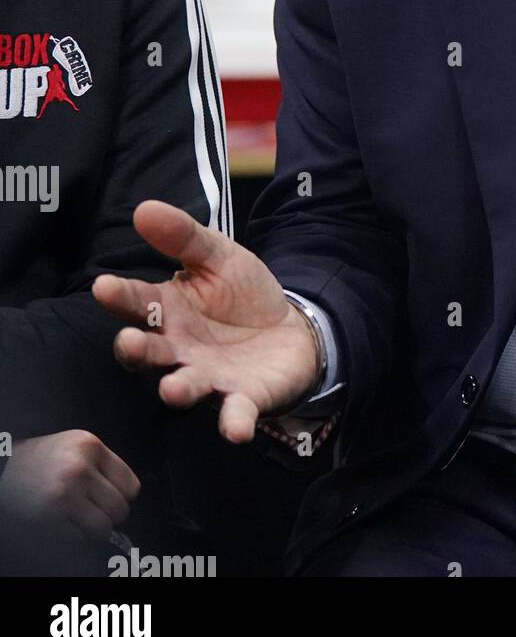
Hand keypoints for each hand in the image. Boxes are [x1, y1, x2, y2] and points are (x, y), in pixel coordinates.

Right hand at [0, 431, 138, 539]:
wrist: (2, 469)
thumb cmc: (39, 459)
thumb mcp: (76, 447)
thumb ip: (102, 465)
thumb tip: (127, 495)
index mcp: (91, 446)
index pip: (131, 486)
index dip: (122, 497)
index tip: (111, 498)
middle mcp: (80, 468)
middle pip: (120, 509)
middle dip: (109, 515)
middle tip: (93, 511)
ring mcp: (64, 493)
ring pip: (103, 527)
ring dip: (93, 528)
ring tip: (78, 518)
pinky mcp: (48, 516)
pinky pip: (77, 538)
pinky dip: (72, 535)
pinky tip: (59, 520)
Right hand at [92, 200, 321, 442]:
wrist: (292, 328)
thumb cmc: (242, 294)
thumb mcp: (219, 256)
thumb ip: (183, 237)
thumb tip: (143, 208)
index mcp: (169, 311)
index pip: (137, 303)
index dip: (120, 296)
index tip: (104, 286)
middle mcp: (180, 350)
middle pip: (151, 353)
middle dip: (138, 350)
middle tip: (129, 343)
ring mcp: (209, 377)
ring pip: (186, 387)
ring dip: (178, 390)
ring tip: (172, 389)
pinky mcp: (243, 398)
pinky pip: (235, 413)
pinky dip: (233, 421)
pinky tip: (235, 428)